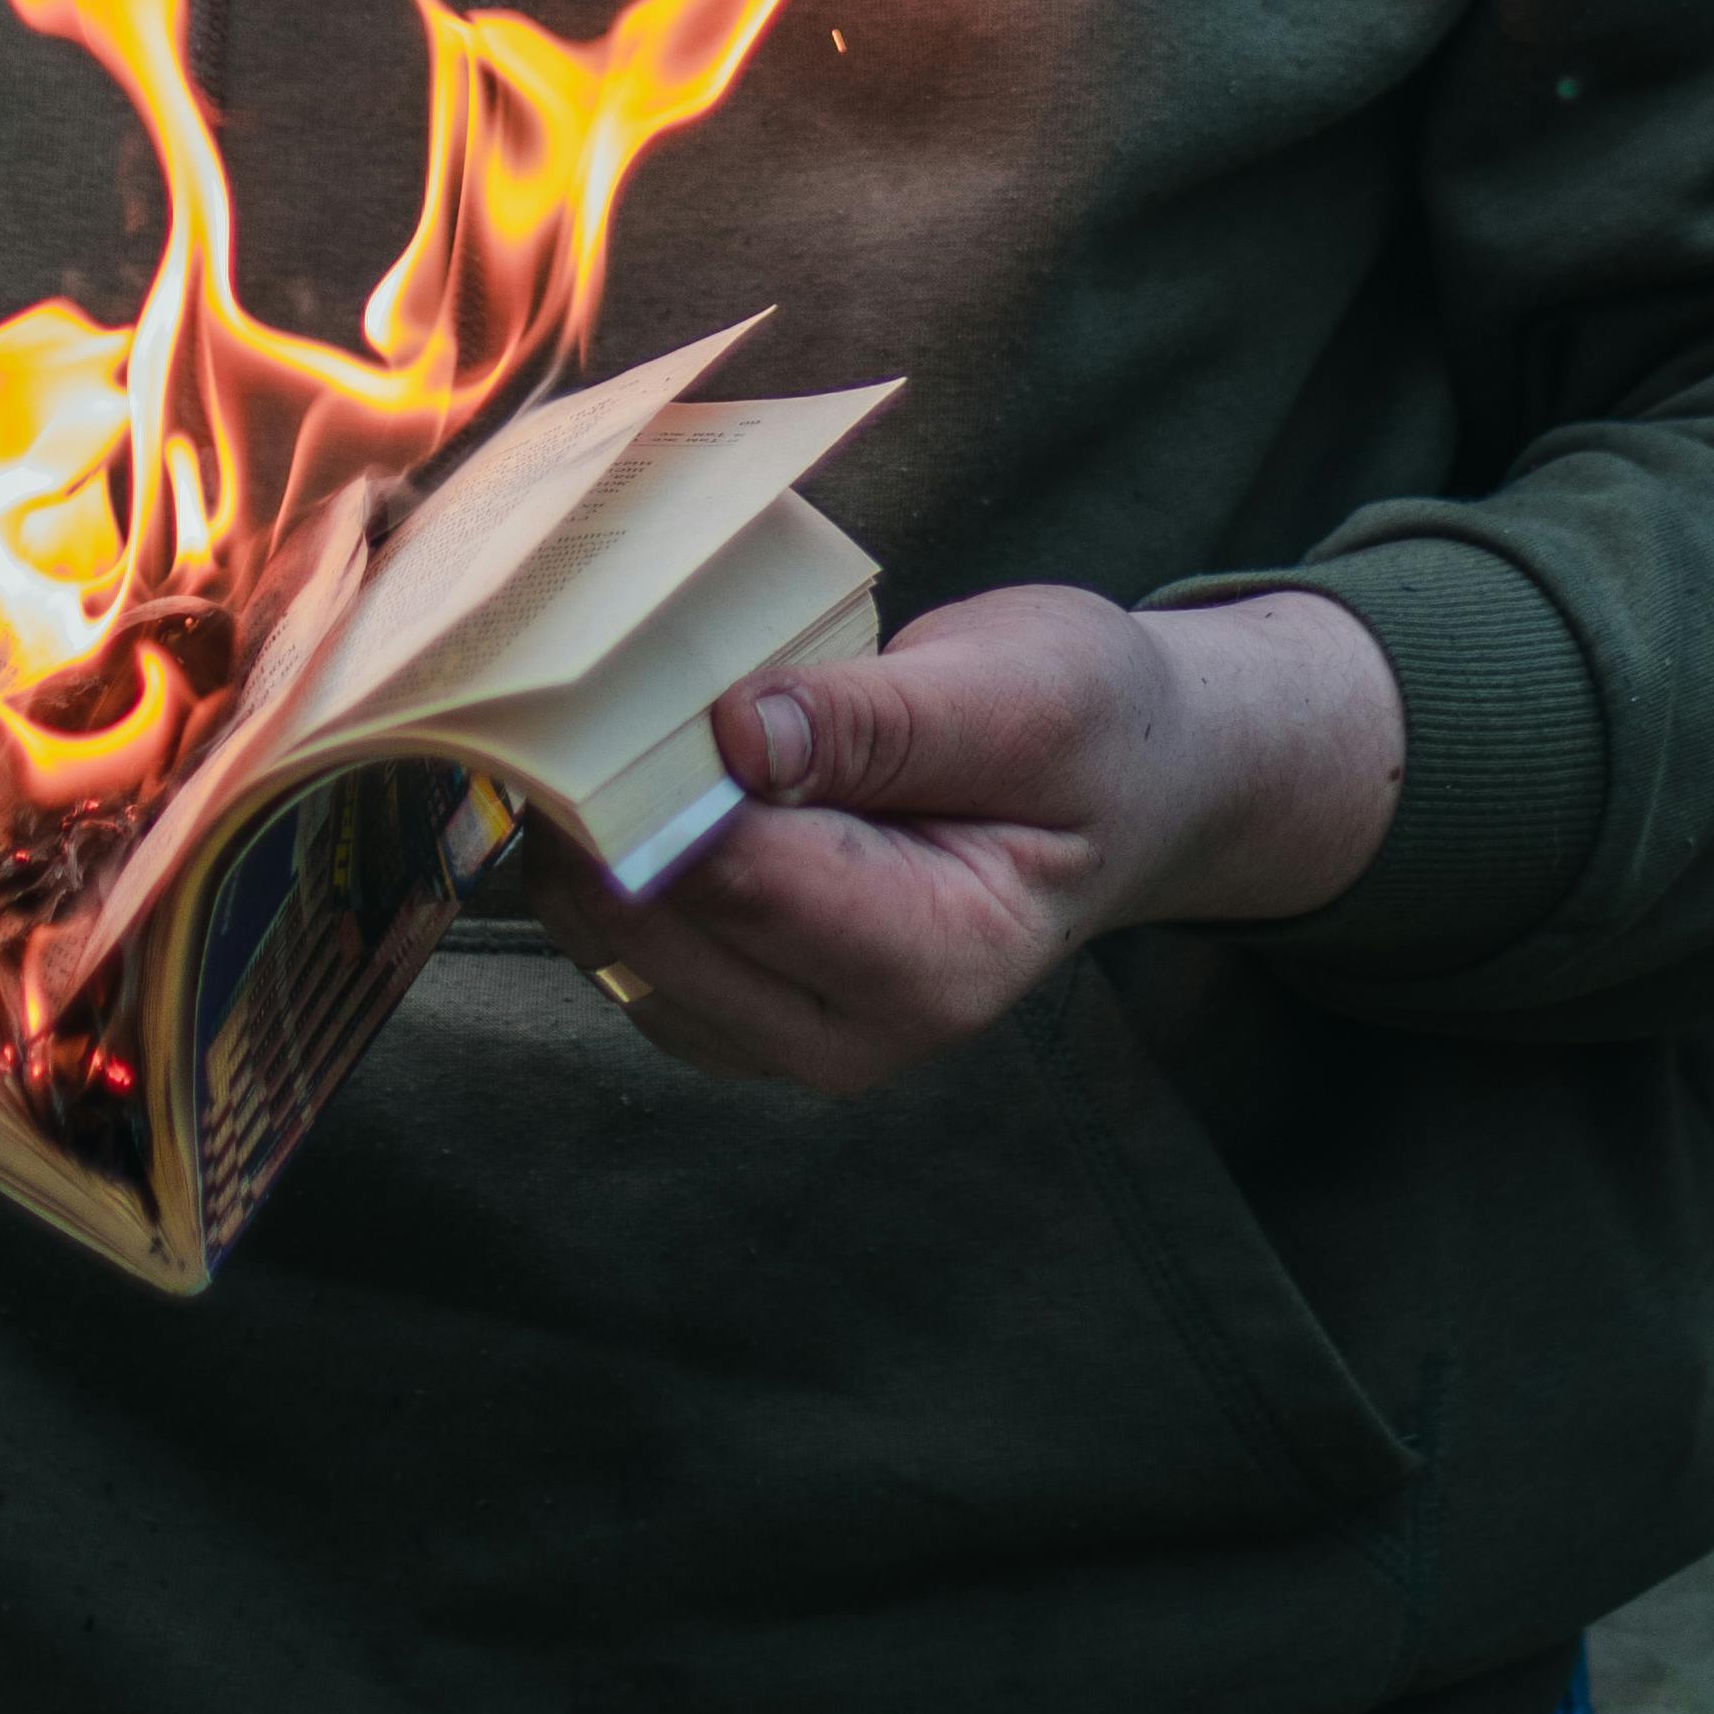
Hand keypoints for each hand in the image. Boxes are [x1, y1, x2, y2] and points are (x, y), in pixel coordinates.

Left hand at [521, 584, 1403, 1096]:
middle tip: (599, 678)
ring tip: (628, 717)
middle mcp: (855, 1037)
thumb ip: (880, 723)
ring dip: (595, 831)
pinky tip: (642, 777)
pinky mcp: (740, 1009)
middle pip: (658, 924)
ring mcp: (788, 1036)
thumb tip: (739, 735)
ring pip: (617, 943)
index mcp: (941, 961)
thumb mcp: (1021, 692)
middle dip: (609, 803)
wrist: (1118, 783)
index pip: (745, 879)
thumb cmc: (1084, 726)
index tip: (613, 677)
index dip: (660, 779)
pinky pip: (622, 946)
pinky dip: (608, 859)